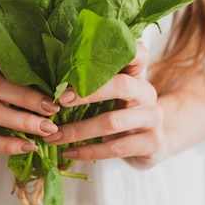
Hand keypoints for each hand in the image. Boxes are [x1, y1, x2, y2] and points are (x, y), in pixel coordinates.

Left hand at [46, 44, 164, 168]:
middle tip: (58, 100)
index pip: (136, 54)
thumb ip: (93, 82)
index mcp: (137, 74)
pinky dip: (88, 151)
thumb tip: (53, 78)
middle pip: (121, 85)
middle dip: (86, 93)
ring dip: (78, 131)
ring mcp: (152, 118)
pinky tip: (69, 152)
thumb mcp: (112, 94)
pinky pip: (115, 148)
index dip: (117, 52)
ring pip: (112, 122)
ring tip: (53, 136)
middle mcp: (147, 93)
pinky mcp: (151, 143)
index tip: (82, 61)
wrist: (150, 143)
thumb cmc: (121, 111)